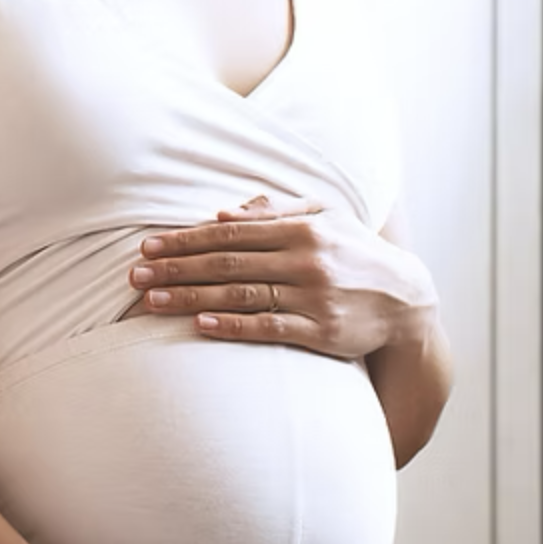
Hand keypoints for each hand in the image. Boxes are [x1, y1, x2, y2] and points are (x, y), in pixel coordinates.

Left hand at [129, 195, 435, 358]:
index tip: (148, 248)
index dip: (185, 239)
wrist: (407, 301)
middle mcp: (306, 259)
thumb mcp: (327, 218)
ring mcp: (313, 296)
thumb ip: (276, 212)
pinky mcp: (320, 331)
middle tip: (135, 276)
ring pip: (240, 294)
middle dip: (176, 269)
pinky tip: (199, 323)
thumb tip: (223, 212)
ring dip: (191, 296)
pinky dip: (232, 325)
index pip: (231, 232)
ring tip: (151, 302)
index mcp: (303, 228)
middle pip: (227, 262)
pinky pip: (268, 328)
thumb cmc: (357, 256)